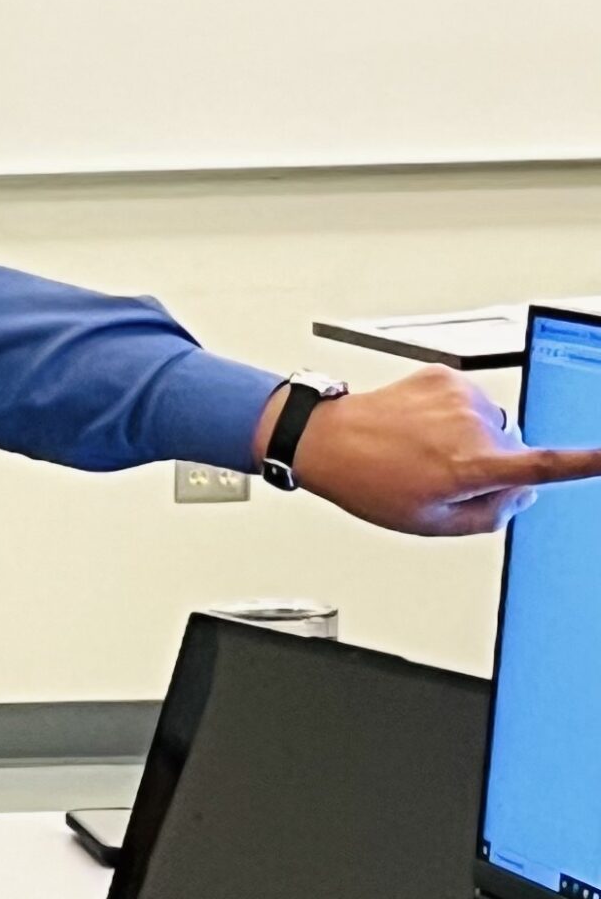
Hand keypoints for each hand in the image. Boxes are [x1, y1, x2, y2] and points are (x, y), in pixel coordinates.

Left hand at [267, 365, 600, 535]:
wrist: (325, 439)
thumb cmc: (369, 482)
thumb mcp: (431, 521)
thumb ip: (489, 514)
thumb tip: (522, 494)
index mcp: (471, 467)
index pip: (545, 466)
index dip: (587, 462)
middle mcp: (472, 427)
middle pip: (513, 449)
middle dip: (491, 464)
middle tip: (440, 475)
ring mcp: (459, 398)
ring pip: (493, 425)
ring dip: (470, 438)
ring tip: (422, 450)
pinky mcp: (445, 377)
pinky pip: (469, 403)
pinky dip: (452, 416)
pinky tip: (418, 428)